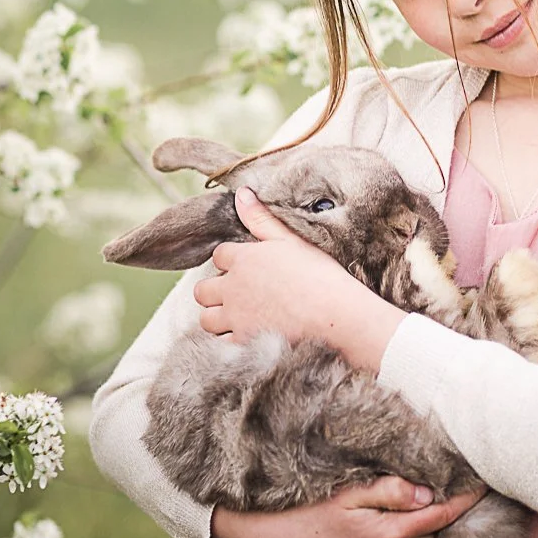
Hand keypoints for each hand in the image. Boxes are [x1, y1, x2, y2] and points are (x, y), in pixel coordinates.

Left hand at [193, 189, 406, 370]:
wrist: (334, 315)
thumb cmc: (318, 274)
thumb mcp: (290, 239)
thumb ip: (261, 218)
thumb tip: (241, 193)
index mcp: (243, 260)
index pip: (219, 256)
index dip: (232, 261)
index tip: (250, 267)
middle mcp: (232, 289)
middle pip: (203, 290)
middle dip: (215, 291)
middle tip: (239, 293)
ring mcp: (236, 318)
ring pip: (207, 319)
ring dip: (218, 317)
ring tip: (240, 316)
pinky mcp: (244, 343)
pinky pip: (223, 344)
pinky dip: (231, 340)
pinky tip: (249, 336)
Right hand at [211, 476, 487, 537]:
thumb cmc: (313, 513)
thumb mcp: (350, 493)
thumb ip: (391, 491)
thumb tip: (427, 492)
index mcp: (393, 535)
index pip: (444, 515)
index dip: (466, 497)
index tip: (483, 482)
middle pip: (443, 536)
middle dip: (454, 514)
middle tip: (462, 488)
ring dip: (438, 532)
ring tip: (441, 506)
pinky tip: (418, 530)